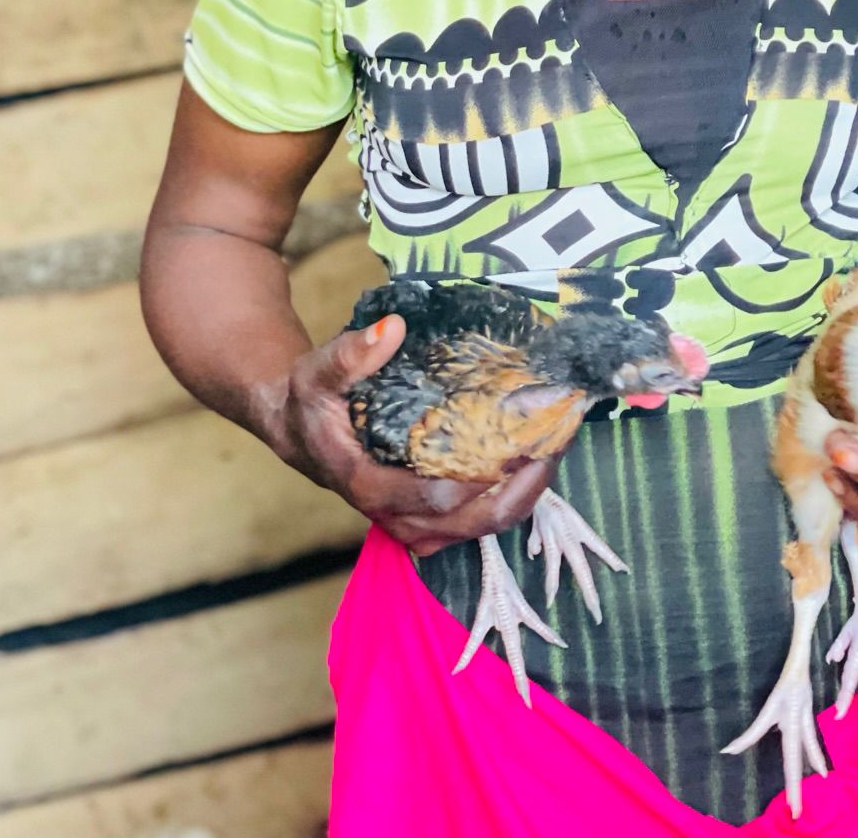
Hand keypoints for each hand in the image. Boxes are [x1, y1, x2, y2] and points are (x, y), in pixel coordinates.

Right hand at [259, 315, 559, 556]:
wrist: (301, 431)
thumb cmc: (313, 401)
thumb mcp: (319, 371)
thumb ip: (351, 354)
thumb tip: (391, 328)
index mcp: (366, 484)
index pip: (429, 497)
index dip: (476, 481)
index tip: (517, 448)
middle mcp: (393, 515)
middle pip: (467, 522)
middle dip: (516, 490)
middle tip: (554, 447)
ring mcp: (412, 524)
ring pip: (476, 529)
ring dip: (521, 498)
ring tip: (556, 454)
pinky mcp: (426, 521)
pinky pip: (474, 524)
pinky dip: (508, 502)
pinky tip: (535, 466)